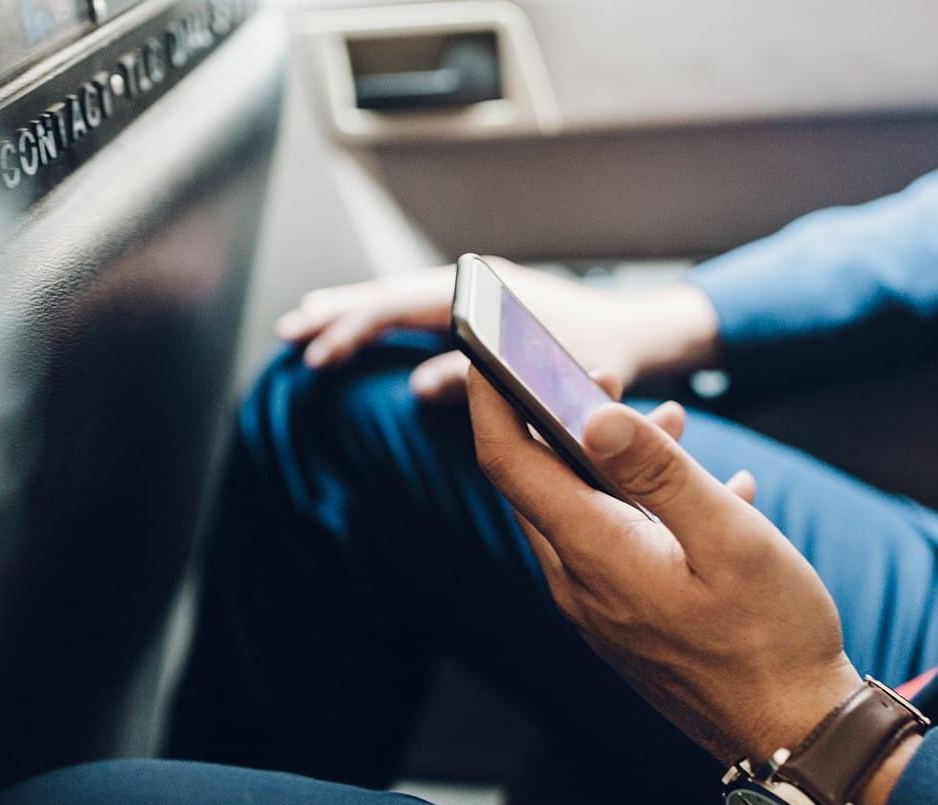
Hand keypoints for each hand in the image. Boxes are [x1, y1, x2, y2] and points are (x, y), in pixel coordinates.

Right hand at [275, 258, 720, 403]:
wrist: (647, 334)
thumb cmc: (613, 358)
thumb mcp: (555, 381)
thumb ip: (488, 385)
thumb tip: (418, 388)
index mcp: (491, 293)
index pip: (405, 304)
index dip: (356, 327)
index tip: (319, 354)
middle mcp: (482, 284)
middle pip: (394, 292)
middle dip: (340, 311)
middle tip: (289, 333)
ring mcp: (482, 293)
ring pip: (405, 297)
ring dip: (356, 312)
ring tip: (305, 327)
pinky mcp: (486, 309)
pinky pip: (423, 310)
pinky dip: (385, 319)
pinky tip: (358, 333)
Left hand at [465, 365, 862, 765]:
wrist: (792, 736)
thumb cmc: (772, 638)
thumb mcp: (728, 538)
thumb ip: (659, 471)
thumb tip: (594, 411)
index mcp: (594, 554)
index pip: (510, 462)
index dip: (491, 397)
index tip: (486, 343)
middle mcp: (579, 583)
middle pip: (540, 483)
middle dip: (562, 418)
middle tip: (605, 375)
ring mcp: (599, 608)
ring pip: (580, 512)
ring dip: (612, 461)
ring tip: (670, 424)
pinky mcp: (623, 623)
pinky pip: (612, 546)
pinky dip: (640, 506)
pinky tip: (705, 493)